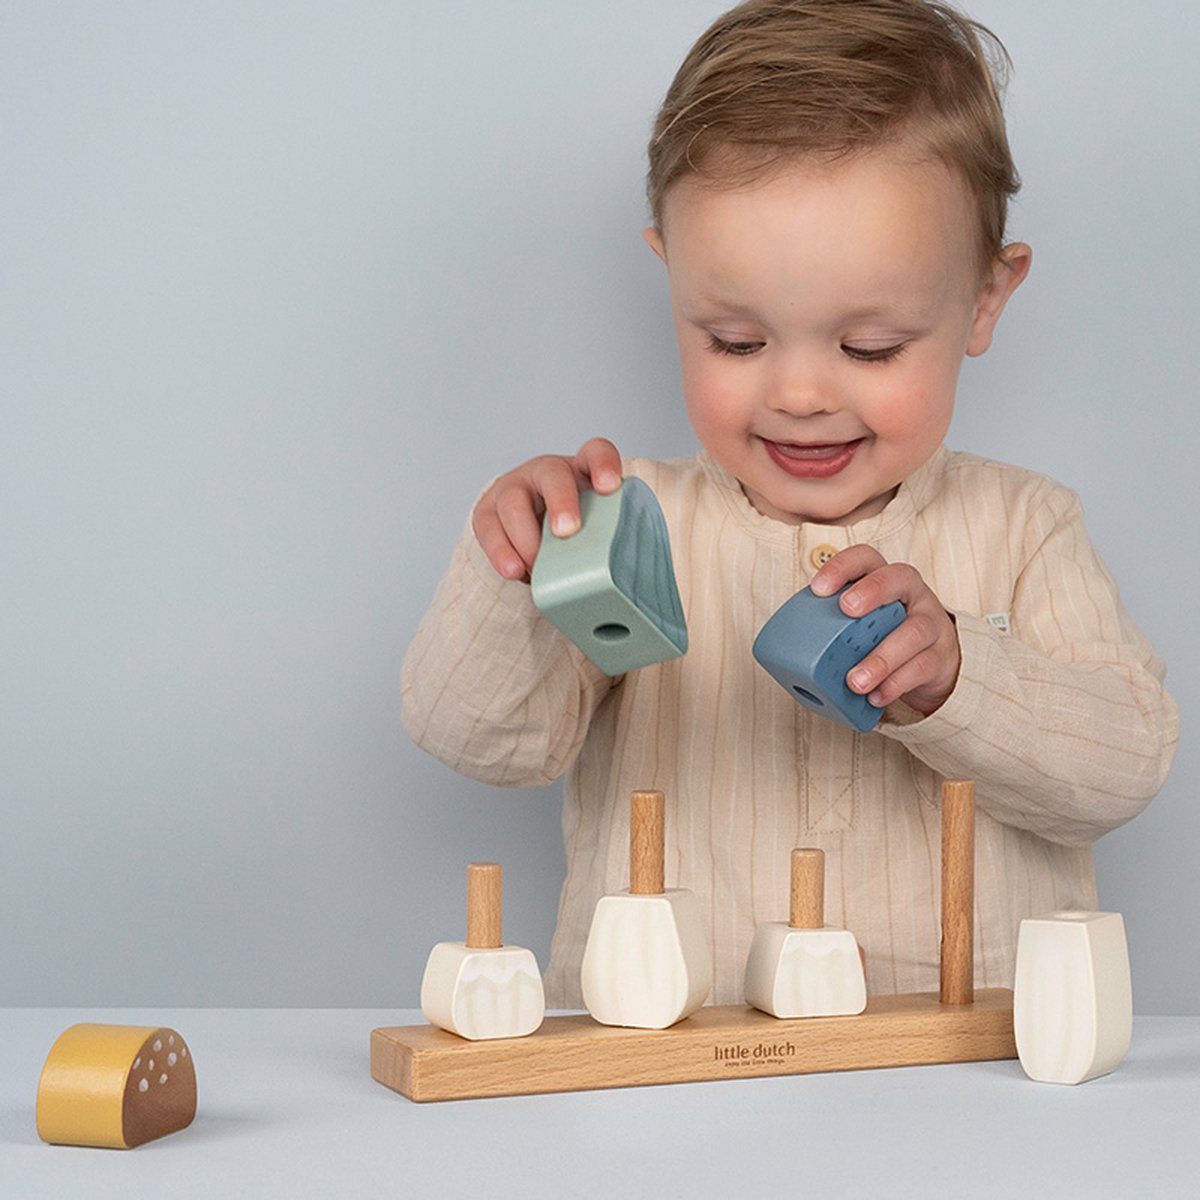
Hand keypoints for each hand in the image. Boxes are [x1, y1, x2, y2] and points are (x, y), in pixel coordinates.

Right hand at [471, 438, 622, 581]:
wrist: (537, 536)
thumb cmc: (575, 530)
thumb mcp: (597, 525)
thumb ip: (611, 536)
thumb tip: (634, 576)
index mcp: (581, 470)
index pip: (595, 453)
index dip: (603, 464)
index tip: (610, 486)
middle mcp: (546, 473)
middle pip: (552, 475)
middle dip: (560, 502)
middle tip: (568, 531)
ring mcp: (513, 489)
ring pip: (513, 502)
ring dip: (526, 537)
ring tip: (536, 567)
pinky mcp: (488, 512)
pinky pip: (488, 528)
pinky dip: (500, 551)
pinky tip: (514, 570)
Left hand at [810, 545, 960, 716]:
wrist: (934, 662)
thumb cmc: (885, 635)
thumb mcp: (863, 622)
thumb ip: (836, 625)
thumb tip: (789, 651)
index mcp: (885, 579)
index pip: (866, 558)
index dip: (843, 567)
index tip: (818, 588)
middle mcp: (912, 594)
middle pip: (899, 578)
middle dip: (872, 591)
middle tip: (846, 611)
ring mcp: (931, 623)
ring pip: (913, 631)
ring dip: (881, 658)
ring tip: (855, 681)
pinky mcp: (941, 656)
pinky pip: (922, 667)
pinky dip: (896, 685)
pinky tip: (875, 697)